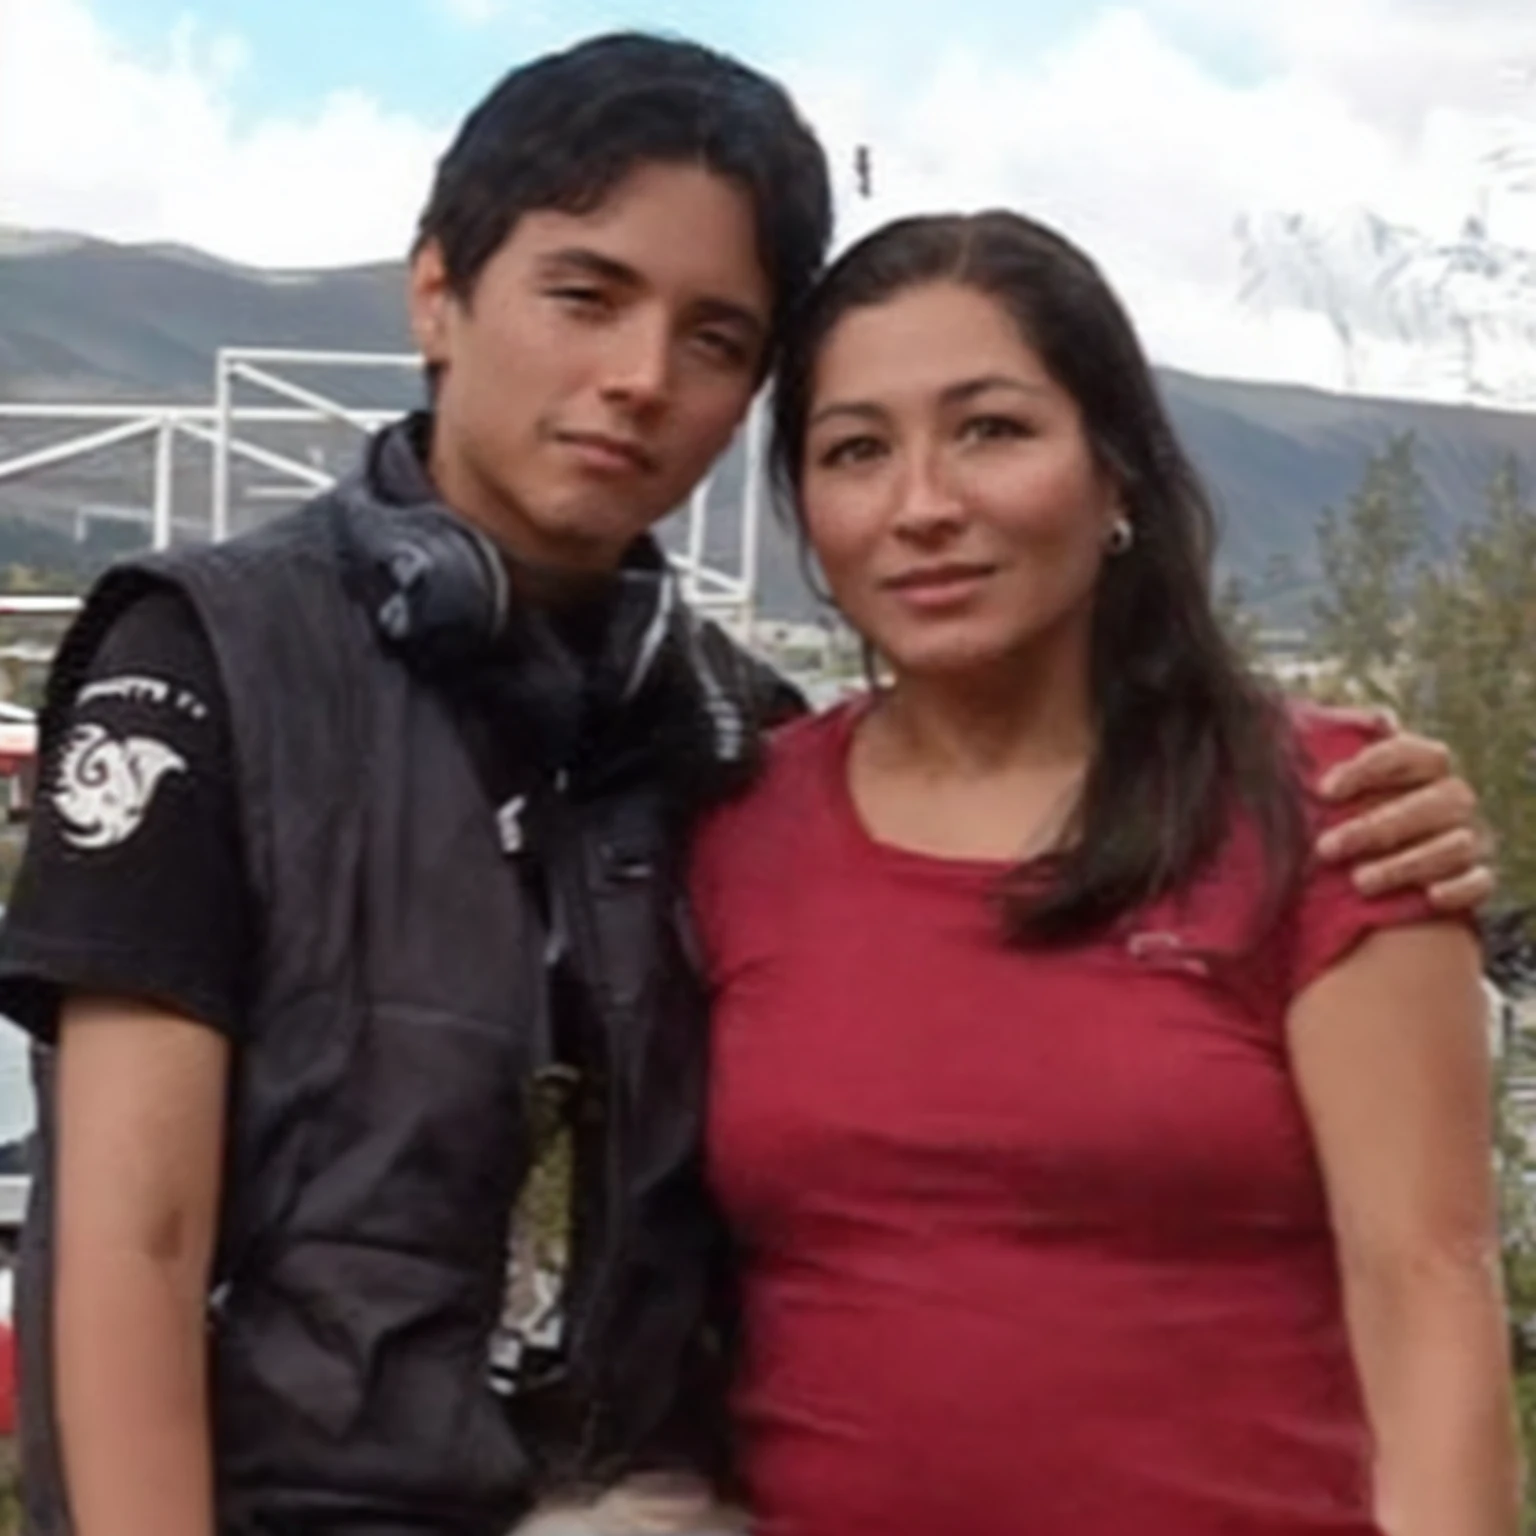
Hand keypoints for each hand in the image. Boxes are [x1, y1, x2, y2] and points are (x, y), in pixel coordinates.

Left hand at [1314, 728, 1493, 911]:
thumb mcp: (1347, 783)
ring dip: (1404, 864)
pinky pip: (1480, 882)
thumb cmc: (1359, 811)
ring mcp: (1472, 837)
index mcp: (1427, 764)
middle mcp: (1455, 797)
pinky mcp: (1478, 877)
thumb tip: (1380, 717)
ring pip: (1452, 846)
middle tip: (1325, 847)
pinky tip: (1429, 896)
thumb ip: (1350, 747)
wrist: (1381, 863)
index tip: (1322, 790)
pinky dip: (1458, 889)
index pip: (1407, 752)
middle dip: (1374, 827)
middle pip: (1432, 802)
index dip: (1367, 767)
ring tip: (1358, 881)